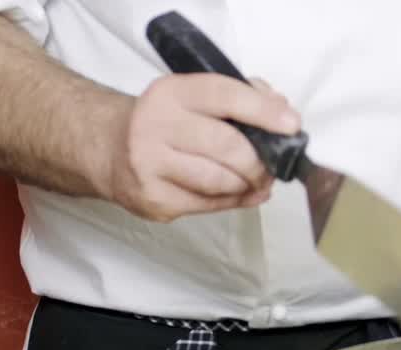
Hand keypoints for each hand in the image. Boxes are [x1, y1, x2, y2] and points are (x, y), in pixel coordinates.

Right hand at [97, 74, 299, 221]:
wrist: (109, 149)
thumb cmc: (165, 122)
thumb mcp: (194, 97)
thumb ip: (239, 97)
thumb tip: (280, 110)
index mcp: (171, 93)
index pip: (224, 96)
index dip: (263, 111)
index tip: (291, 125)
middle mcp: (155, 125)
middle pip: (227, 147)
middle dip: (259, 162)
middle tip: (273, 167)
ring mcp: (150, 164)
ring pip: (220, 181)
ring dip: (248, 184)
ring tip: (255, 180)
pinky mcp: (154, 199)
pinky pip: (209, 204)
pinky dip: (234, 201)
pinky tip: (242, 194)